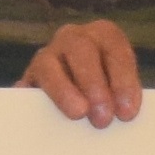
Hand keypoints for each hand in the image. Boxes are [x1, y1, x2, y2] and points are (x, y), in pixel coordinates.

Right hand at [18, 20, 146, 124]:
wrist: (79, 101)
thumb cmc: (110, 94)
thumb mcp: (121, 90)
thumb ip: (122, 98)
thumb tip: (125, 115)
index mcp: (105, 36)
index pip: (116, 51)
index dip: (123, 81)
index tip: (127, 113)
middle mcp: (75, 38)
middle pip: (81, 51)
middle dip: (93, 84)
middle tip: (102, 118)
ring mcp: (47, 55)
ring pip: (48, 65)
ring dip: (63, 91)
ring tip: (77, 114)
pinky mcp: (28, 78)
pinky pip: (26, 86)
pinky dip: (32, 100)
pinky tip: (39, 117)